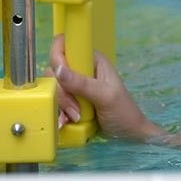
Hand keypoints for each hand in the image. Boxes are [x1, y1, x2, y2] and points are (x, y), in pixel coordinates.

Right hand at [47, 34, 163, 140]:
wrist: (128, 136)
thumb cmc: (123, 112)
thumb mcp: (105, 96)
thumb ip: (82, 83)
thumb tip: (57, 69)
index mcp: (91, 59)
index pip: (64, 45)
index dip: (57, 58)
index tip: (61, 78)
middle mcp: (80, 69)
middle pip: (54, 70)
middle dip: (62, 92)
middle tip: (76, 109)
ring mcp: (74, 86)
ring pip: (52, 88)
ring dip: (61, 105)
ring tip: (76, 117)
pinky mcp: (69, 101)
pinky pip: (54, 102)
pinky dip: (58, 113)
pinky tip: (67, 122)